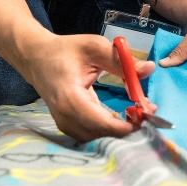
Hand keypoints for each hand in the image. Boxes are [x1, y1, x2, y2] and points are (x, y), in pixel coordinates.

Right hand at [22, 33, 154, 141]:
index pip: (101, 123)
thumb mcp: (93, 47)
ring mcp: (64, 124)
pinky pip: (92, 134)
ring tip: (138, 112)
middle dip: (128, 127)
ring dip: (120, 129)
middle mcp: (65, 116)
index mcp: (70, 98)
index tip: (147, 115)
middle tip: (148, 112)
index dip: (127, 125)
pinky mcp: (68, 126)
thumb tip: (150, 69)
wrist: (36, 58)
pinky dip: (109, 129)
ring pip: (98, 138)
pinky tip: (123, 116)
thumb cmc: (65, 51)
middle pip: (101, 134)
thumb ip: (120, 60)